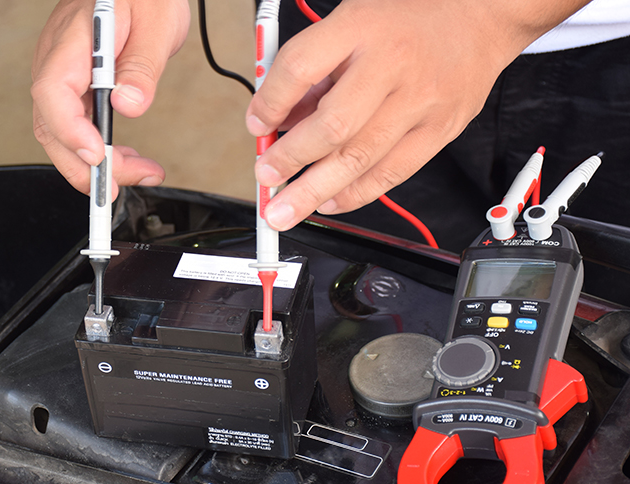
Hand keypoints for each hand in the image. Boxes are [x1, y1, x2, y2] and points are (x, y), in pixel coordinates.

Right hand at [31, 0, 189, 196]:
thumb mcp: (157, 23)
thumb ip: (142, 67)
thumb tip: (128, 106)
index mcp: (76, 39)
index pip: (53, 91)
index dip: (71, 130)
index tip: (98, 155)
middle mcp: (60, 58)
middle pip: (52, 124)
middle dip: (83, 165)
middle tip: (119, 187)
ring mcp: (65, 73)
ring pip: (62, 132)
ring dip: (95, 163)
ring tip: (138, 174)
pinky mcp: (77, 84)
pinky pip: (77, 124)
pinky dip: (100, 149)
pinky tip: (125, 159)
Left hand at [246, 0, 590, 229]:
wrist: (481, 15)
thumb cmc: (410, 18)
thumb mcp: (353, 19)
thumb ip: (317, 68)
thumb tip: (280, 118)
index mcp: (360, 27)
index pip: (300, 67)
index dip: (270, 103)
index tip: (256, 127)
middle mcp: (390, 66)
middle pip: (331, 126)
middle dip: (290, 160)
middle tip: (266, 180)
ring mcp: (419, 102)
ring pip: (359, 158)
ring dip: (314, 190)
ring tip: (285, 210)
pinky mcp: (439, 130)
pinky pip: (392, 173)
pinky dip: (355, 194)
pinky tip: (329, 203)